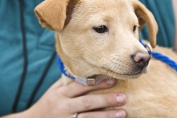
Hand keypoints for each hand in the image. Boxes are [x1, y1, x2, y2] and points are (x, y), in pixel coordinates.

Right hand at [3, 78, 125, 117]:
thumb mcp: (55, 91)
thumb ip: (68, 82)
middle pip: (87, 103)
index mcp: (61, 94)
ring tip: (122, 112)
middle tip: (122, 97)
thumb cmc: (48, 104)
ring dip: (106, 116)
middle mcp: (63, 107)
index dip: (97, 83)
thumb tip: (83, 69)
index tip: (112, 80)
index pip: (81, 86)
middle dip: (105, 100)